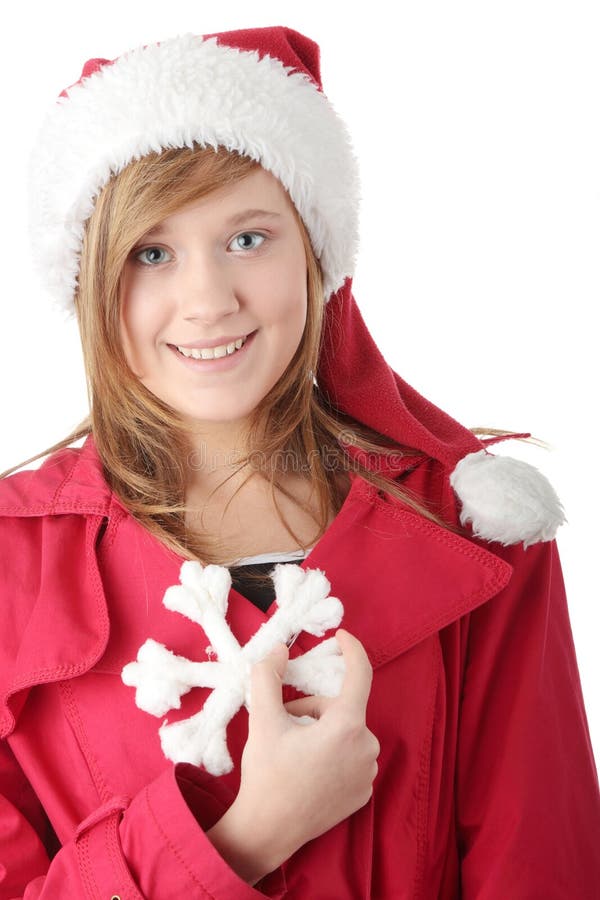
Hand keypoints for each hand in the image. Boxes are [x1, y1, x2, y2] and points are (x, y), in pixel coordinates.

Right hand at [231, 628, 379, 866]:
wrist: (267, 831)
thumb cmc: (267, 775)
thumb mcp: (263, 720)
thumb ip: (267, 677)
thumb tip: (278, 649)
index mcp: (347, 726)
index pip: (360, 674)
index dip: (351, 650)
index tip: (340, 637)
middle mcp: (366, 748)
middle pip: (340, 708)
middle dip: (312, 709)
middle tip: (283, 724)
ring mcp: (368, 774)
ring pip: (345, 732)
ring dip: (321, 732)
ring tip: (293, 751)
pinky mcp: (363, 793)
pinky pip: (350, 757)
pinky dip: (330, 754)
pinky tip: (307, 771)